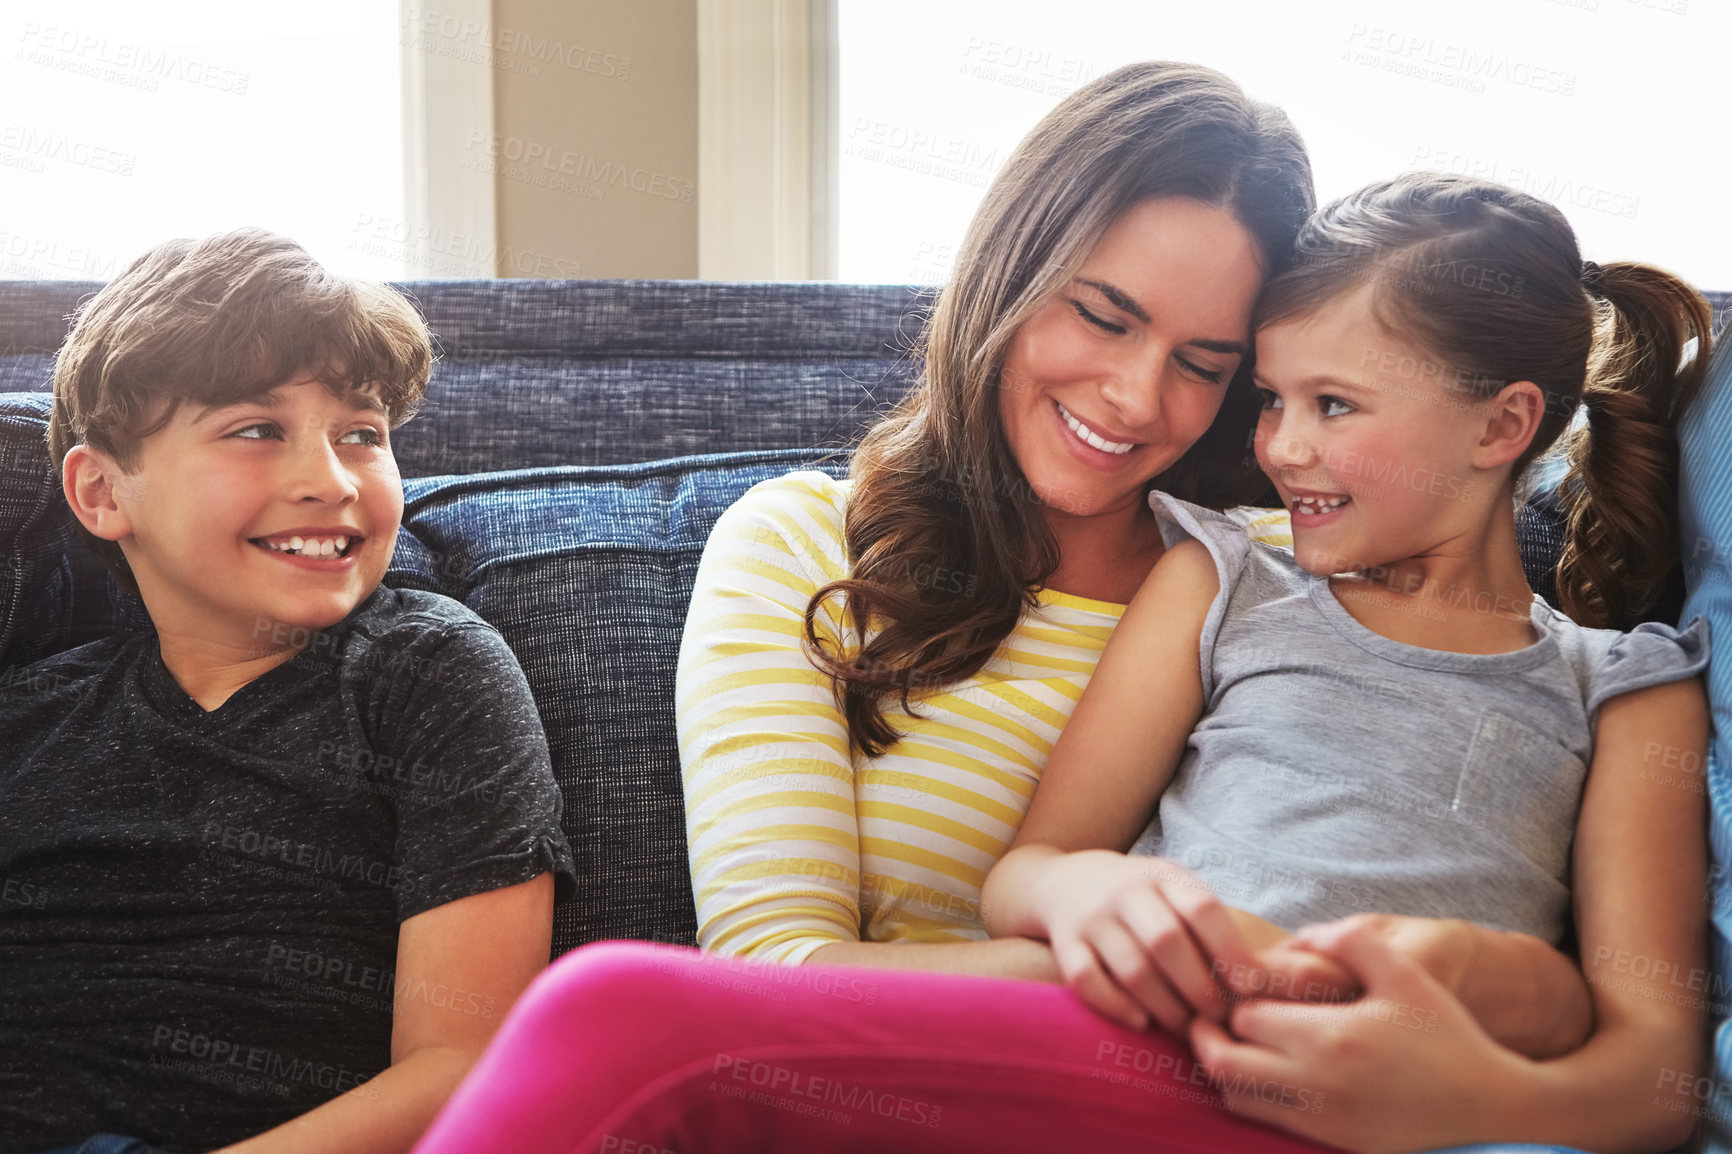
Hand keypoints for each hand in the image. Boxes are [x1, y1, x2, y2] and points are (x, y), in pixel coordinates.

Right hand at [1037, 851, 1260, 1033]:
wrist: (1065, 881)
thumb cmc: (1142, 897)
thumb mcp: (1175, 889)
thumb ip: (1212, 922)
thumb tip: (1270, 975)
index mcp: (1164, 877)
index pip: (1202, 909)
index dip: (1230, 949)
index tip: (1251, 988)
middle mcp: (1126, 893)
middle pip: (1166, 942)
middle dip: (1199, 987)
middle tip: (1219, 1018)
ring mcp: (1092, 918)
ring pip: (1130, 968)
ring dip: (1164, 1006)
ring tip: (1186, 1027)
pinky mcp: (1065, 944)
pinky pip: (1086, 981)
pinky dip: (1115, 1006)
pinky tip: (1141, 1022)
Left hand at [1188, 917, 1522, 1152]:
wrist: (1488, 1106)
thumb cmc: (1446, 1034)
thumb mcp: (1405, 974)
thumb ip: (1352, 942)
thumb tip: (1306, 936)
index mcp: (1331, 1036)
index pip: (1245, 1016)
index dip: (1233, 998)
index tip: (1239, 985)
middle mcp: (1317, 1082)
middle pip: (1223, 1062)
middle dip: (1210, 1036)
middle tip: (1212, 1017)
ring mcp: (1321, 1117)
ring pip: (1236, 1096)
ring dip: (1226, 1068)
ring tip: (1236, 1042)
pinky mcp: (1329, 1140)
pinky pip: (1266, 1120)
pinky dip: (1250, 1096)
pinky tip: (1265, 1071)